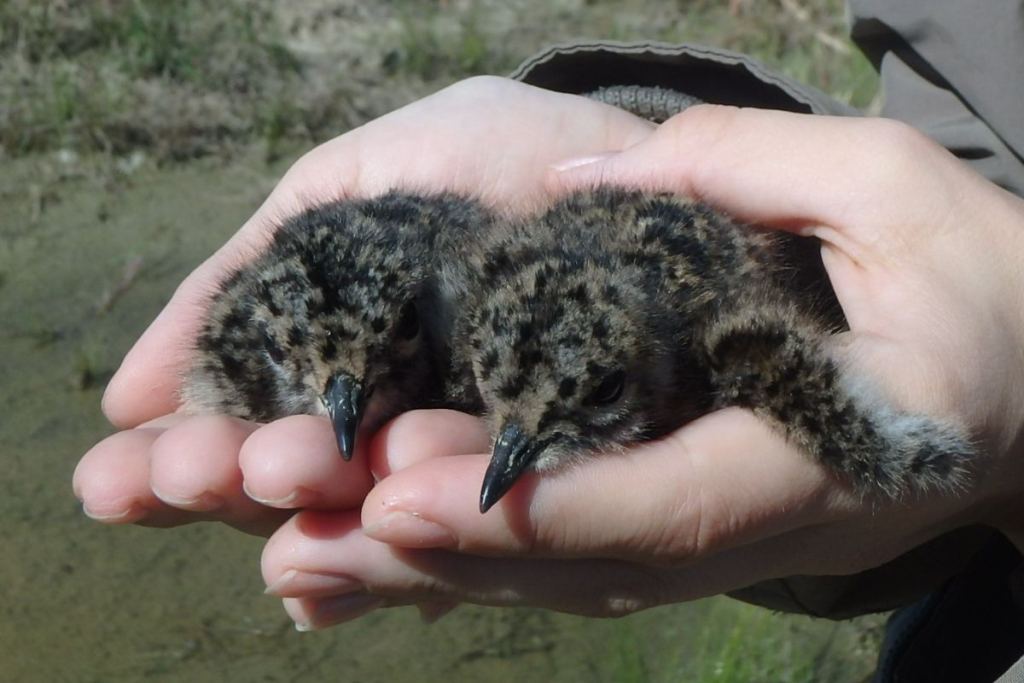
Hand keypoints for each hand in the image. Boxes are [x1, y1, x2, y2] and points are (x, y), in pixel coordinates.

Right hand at [72, 76, 654, 534]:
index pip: (237, 434)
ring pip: (376, 521)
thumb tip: (128, 400)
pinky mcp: (547, 479)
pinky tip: (339, 588)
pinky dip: (413, 565)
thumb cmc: (472, 157)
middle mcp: (384, 433)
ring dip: (316, 517)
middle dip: (237, 484)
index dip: (178, 458)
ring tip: (279, 480)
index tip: (118, 474)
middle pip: (297, 492)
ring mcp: (460, 465)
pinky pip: (481, 535)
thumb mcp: (343, 189)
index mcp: (325, 371)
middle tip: (199, 471)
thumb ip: (248, 278)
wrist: (613, 160)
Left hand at [258, 106, 1023, 629]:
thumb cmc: (981, 286)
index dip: (533, 509)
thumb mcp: (897, 192)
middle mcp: (757, 525)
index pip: (663, 506)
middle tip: (296, 531)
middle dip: (440, 556)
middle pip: (583, 565)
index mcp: (822, 457)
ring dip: (435, 572)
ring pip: (565, 577)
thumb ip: (750, 171)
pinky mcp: (693, 521)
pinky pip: (576, 559)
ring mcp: (722, 540)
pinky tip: (378, 548)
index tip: (399, 488)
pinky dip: (477, 561)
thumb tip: (591, 171)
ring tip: (299, 549)